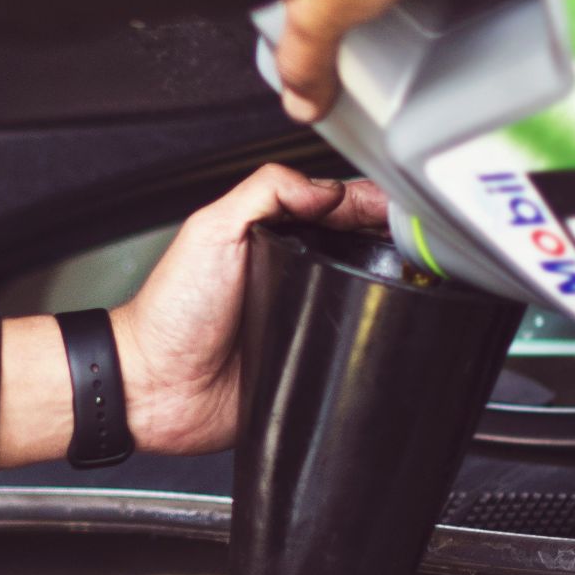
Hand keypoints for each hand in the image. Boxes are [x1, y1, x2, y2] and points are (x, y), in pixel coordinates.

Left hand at [0, 166, 386, 467]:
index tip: (399, 206)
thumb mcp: (212, 230)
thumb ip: (265, 193)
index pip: (335, 207)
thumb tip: (326, 188)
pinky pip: (354, 349)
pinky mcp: (312, 361)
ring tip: (417, 280)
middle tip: (417, 242)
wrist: (157, 387)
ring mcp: (306, 318)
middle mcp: (295, 274)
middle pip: (361, 248)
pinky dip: (373, 340)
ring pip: (367, 296)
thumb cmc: (171, 313)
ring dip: (392, 288)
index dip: (370, 203)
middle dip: (394, 241)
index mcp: (273, 236)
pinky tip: (392, 328)